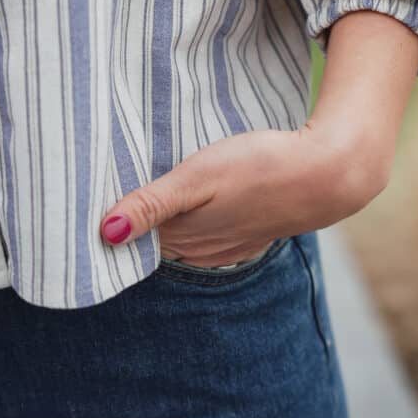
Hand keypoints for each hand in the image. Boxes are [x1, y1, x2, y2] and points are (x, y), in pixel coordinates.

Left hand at [99, 8, 417, 267]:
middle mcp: (203, 249)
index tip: (89, 203)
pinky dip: (195, 218)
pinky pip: (210, 230)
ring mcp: (230, 243)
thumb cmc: (260, 168)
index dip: (112, 222)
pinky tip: (196, 199)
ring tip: (143, 194)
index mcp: (184, 238)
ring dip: (164, 220)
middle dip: (133, 222)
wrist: (328, 173)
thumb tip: (103, 235)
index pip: (132, 240)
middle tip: (108, 192)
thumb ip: (151, 205)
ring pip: (182, 235)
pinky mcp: (251, 229)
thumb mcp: (198, 178)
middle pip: (155, 240)